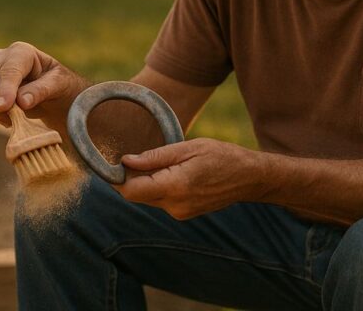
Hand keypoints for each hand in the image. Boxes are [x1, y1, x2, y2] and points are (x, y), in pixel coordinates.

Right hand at [0, 41, 88, 127]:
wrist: (49, 90)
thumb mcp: (57, 85)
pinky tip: (5, 117)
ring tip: (12, 120)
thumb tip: (22, 102)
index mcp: (22, 52)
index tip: (3, 107)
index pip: (9, 71)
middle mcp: (1, 57)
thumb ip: (41, 91)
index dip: (5, 90)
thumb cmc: (56, 84)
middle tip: (11, 122)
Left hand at [115, 138, 268, 219]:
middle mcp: (175, 206)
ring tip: (161, 161)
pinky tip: (172, 172)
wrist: (249, 178)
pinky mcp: (184, 214)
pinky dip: (158, 187)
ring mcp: (180, 213)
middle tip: (135, 155)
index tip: (113, 162)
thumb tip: (126, 161)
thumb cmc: (221, 156)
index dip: (116, 178)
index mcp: (175, 187)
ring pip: (148, 198)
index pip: (130, 191)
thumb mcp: (188, 148)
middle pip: (136, 196)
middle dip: (130, 178)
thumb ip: (155, 157)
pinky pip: (161, 201)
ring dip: (145, 182)